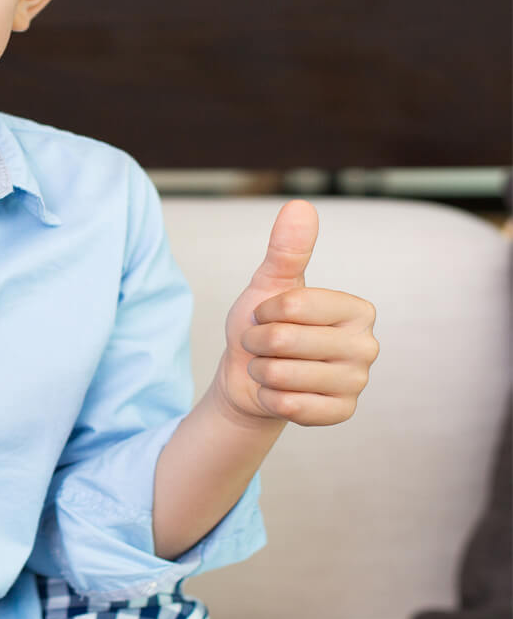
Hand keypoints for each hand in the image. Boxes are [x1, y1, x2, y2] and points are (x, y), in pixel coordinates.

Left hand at [212, 199, 378, 426]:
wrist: (250, 376)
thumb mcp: (269, 285)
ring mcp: (358, 383)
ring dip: (261, 371)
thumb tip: (301, 205)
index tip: (267, 316)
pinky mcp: (342, 413)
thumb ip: (287, 249)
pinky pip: (288, 406)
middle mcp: (368, 345)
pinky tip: (279, 393)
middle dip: (257, 342)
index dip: (264, 312)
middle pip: (284, 340)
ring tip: (270, 367)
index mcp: (357, 309)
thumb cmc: (263, 325)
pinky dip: (270, 398)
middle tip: (264, 345)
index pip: (292, 304)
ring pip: (282, 375)